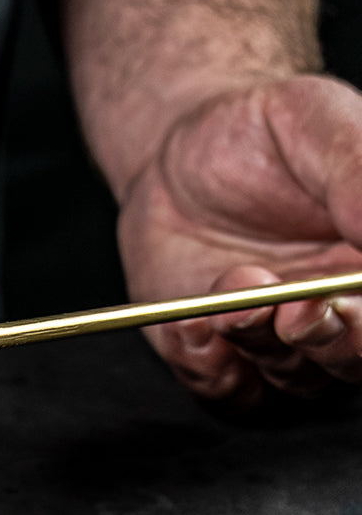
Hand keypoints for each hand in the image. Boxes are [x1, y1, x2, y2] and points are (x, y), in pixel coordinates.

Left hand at [117, 74, 361, 407]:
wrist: (171, 156)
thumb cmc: (256, 134)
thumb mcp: (315, 122)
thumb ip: (359, 173)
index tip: (347, 296)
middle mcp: (339, 312)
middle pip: (353, 360)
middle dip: (329, 341)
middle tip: (296, 307)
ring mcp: (278, 341)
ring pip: (292, 379)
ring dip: (261, 343)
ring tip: (231, 288)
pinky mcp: (219, 357)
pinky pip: (226, 392)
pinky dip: (210, 370)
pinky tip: (192, 325)